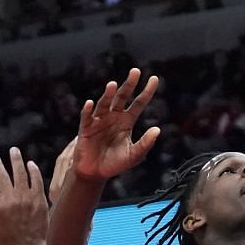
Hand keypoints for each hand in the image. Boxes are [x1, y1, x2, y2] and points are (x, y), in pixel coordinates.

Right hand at [0, 149, 49, 244]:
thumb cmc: (5, 241)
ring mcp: (26, 199)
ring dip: (16, 159)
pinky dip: (33, 170)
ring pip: (20, 173)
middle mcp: (10, 200)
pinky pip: (36, 180)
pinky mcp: (39, 200)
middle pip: (1, 174)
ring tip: (14, 150)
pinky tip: (29, 163)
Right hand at [73, 69, 161, 183]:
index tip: (154, 78)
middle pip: (122, 97)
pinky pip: (87, 117)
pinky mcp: (86, 128)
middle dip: (129, 84)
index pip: (138, 103)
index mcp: (126, 121)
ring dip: (108, 94)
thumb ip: (145, 143)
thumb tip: (157, 130)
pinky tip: (90, 103)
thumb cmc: (115, 163)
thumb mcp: (134, 155)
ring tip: (113, 85)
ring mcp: (99, 120)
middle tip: (135, 71)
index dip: (146, 92)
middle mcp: (113, 116)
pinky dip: (88, 110)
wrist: (95, 173)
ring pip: (105, 103)